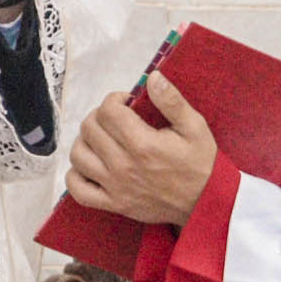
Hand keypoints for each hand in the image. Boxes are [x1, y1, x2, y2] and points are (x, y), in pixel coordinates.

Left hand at [65, 73, 217, 225]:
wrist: (205, 203)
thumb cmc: (200, 163)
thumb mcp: (195, 127)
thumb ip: (172, 101)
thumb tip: (152, 77)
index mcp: (143, 144)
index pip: (108, 111)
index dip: (114, 99)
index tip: (127, 102)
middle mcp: (124, 166)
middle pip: (90, 129)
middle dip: (100, 115)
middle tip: (116, 117)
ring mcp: (115, 187)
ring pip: (78, 155)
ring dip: (85, 140)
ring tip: (102, 138)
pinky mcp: (113, 204)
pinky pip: (78, 190)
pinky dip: (76, 175)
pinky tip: (90, 164)